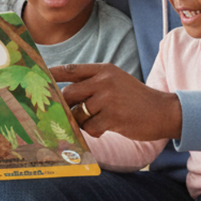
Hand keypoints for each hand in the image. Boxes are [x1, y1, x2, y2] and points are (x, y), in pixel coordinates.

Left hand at [52, 63, 181, 140]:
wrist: (163, 111)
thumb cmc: (134, 99)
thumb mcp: (115, 81)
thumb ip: (92, 83)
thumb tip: (64, 95)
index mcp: (103, 70)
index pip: (70, 70)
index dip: (51, 74)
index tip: (37, 78)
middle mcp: (104, 81)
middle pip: (68, 94)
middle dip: (64, 107)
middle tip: (62, 114)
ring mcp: (108, 99)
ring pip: (77, 114)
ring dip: (82, 121)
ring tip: (97, 120)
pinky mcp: (113, 117)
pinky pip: (90, 128)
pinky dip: (94, 131)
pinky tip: (106, 127)